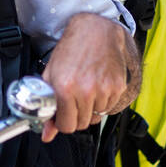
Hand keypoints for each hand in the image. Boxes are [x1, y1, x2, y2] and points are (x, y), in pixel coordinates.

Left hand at [38, 13, 132, 142]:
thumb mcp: (51, 76)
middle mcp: (85, 90)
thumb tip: (47, 135)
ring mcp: (104, 89)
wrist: (95, 31)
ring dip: (91, 108)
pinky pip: (109, 107)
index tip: (63, 115)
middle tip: (74, 99)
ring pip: (96, 117)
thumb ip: (49, 108)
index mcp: (65, 88)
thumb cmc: (71, 51)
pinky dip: (103, 101)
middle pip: (82, 124)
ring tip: (86, 87)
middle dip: (76, 116)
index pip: (66, 126)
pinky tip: (97, 84)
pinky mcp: (118, 87)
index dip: (63, 122)